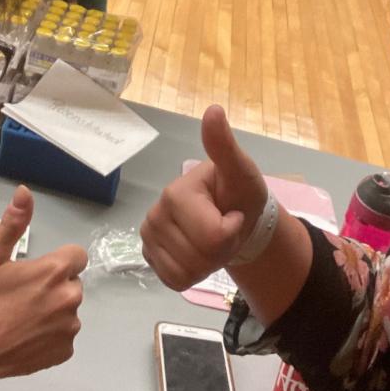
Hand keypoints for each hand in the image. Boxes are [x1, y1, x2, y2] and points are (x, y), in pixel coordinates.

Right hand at [0, 186, 86, 378]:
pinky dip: (49, 335)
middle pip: (71, 283)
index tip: (34, 272)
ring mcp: (69, 328)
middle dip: (53, 285)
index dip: (55, 261)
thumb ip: (12, 224)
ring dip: (52, 310)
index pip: (76, 256)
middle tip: (20, 296)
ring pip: (68, 310)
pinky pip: (63, 335)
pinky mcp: (64, 353)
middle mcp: (70, 298)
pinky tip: (24, 337)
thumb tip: (25, 191)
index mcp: (55, 271)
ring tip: (20, 318)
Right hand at [141, 105, 267, 289]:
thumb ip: (224, 146)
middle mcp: (154, 215)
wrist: (234, 218)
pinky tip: (198, 251)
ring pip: (186, 272)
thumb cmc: (239, 193)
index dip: (232, 230)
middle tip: (225, 229)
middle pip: (199, 257)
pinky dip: (193, 274)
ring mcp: (148, 238)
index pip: (213, 236)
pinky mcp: (150, 257)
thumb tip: (213, 109)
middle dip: (221, 249)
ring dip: (209, 262)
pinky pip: (174, 280)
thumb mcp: (241, 170)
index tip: (232, 213)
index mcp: (175, 193)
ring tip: (213, 239)